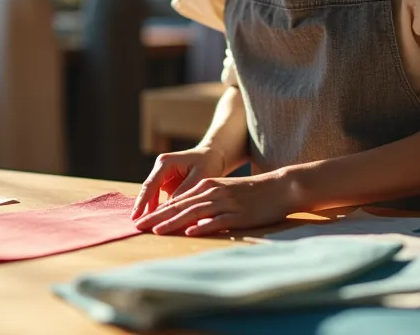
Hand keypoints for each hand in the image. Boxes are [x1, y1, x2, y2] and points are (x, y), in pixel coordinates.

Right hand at [131, 146, 227, 221]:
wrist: (212, 156)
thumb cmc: (207, 164)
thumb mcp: (199, 177)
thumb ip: (184, 192)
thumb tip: (170, 209)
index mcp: (165, 163)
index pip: (151, 184)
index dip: (143, 201)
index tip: (136, 216)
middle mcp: (159, 168)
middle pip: (148, 190)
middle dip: (142, 207)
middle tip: (137, 225)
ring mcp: (162, 176)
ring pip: (152, 196)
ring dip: (150, 210)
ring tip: (144, 226)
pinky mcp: (166, 184)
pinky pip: (160, 198)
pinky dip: (160, 209)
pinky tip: (157, 222)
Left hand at [132, 171, 298, 236]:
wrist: (281, 187)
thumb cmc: (252, 193)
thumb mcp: (225, 192)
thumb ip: (206, 203)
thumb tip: (187, 219)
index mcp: (207, 186)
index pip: (177, 200)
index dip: (157, 211)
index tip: (141, 220)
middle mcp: (213, 192)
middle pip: (180, 206)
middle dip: (157, 217)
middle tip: (138, 227)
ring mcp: (225, 203)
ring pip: (194, 213)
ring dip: (174, 222)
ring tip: (157, 231)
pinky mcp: (238, 214)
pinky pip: (217, 221)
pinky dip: (203, 226)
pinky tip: (190, 232)